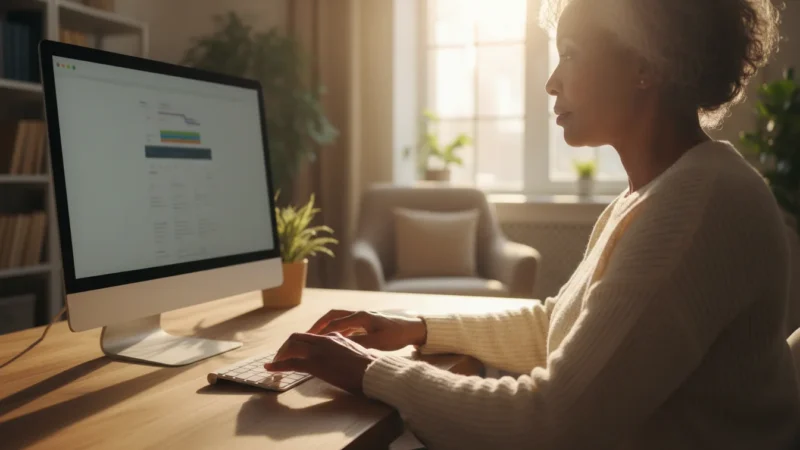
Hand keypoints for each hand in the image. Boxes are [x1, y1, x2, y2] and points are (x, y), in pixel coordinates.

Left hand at [265, 332, 377, 394]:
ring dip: (280, 355)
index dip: (299, 344)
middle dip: (285, 347)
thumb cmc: (370, 368)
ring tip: (274, 365)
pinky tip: (271, 369)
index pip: (312, 336)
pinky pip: (290, 363)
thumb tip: (342, 361)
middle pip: (297, 337)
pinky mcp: (314, 364)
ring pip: (292, 347)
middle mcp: (325, 340)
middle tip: (279, 358)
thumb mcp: (357, 355)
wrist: (373, 371)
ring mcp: (319, 351)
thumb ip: (346, 354)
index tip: (294, 352)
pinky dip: (278, 366)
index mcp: (336, 336)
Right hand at [306, 309, 426, 350]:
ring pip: (338, 320)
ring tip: (314, 339)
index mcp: (361, 316)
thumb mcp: (378, 342)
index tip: (308, 339)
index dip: (320, 331)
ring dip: (326, 327)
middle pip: (332, 316)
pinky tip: (331, 341)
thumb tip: (340, 347)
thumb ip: (359, 343)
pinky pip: (345, 324)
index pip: (335, 322)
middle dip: (318, 325)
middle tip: (305, 336)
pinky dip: (335, 330)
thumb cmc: (397, 335)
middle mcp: (359, 314)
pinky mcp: (365, 323)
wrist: (412, 328)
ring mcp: (362, 317)